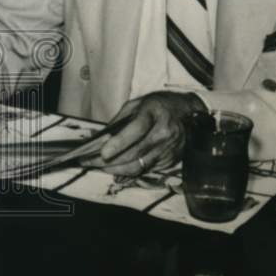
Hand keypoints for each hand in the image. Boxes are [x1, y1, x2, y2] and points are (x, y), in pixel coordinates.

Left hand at [89, 91, 207, 175]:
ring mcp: (169, 148)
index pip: (136, 130)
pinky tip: (119, 168)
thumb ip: (119, 121)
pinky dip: (131, 171)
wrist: (184, 111)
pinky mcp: (171, 160)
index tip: (102, 153)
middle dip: (111, 161)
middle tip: (91, 163)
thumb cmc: (156, 106)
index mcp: (154, 113)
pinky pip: (147, 169)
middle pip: (135, 153)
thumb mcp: (135, 104)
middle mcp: (165, 132)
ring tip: (101, 167)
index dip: (119, 143)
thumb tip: (101, 138)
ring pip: (140, 166)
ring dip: (118, 170)